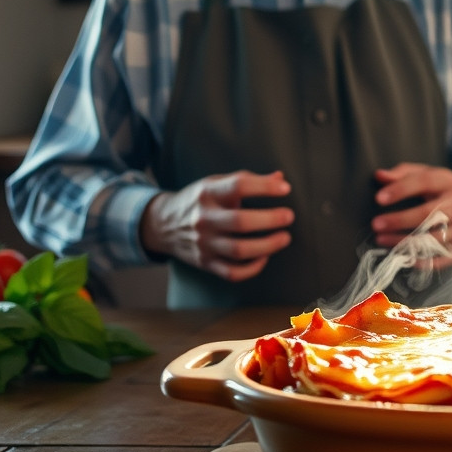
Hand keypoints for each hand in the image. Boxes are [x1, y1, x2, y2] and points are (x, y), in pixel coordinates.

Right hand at [139, 170, 293, 280]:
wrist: (163, 224)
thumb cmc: (199, 201)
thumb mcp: (216, 183)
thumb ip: (248, 180)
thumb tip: (280, 179)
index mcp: (207, 193)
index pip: (238, 185)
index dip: (264, 187)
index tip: (285, 189)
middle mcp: (204, 218)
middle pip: (240, 222)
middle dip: (270, 220)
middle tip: (288, 216)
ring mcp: (204, 243)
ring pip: (239, 250)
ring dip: (267, 245)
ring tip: (284, 237)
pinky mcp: (205, 263)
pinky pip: (232, 272)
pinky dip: (252, 269)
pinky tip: (264, 257)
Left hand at [371, 164, 451, 269]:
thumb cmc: (444, 188)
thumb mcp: (428, 174)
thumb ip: (403, 173)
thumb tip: (379, 176)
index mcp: (447, 182)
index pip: (424, 182)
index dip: (401, 190)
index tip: (379, 198)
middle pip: (428, 215)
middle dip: (400, 221)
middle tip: (376, 224)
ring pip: (432, 240)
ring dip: (404, 242)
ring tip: (382, 240)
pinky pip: (441, 259)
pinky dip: (421, 261)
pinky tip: (403, 257)